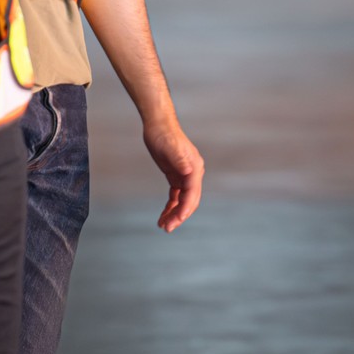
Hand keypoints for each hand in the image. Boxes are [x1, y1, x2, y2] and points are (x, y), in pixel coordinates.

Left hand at [143, 117, 205, 232]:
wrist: (158, 125)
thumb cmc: (164, 134)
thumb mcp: (170, 147)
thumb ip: (180, 159)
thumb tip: (189, 171)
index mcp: (194, 168)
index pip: (192, 193)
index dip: (185, 208)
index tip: (176, 221)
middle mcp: (192, 173)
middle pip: (189, 200)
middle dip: (179, 215)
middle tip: (167, 228)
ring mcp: (185, 176)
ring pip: (182, 201)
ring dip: (174, 214)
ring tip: (163, 226)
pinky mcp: (176, 176)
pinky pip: (175, 196)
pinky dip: (170, 207)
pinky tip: (163, 215)